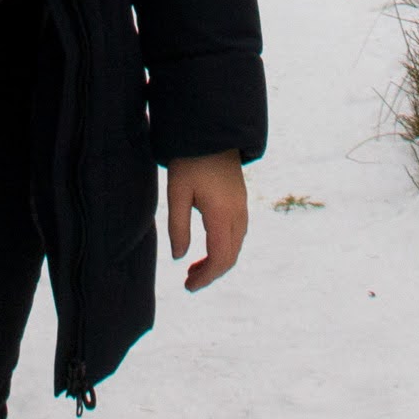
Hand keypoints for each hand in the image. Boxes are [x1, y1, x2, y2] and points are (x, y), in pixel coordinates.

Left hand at [166, 150, 248, 291]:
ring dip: (218, 261)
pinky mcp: (240, 201)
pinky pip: (237, 234)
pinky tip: (207, 248)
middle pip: (230, 256)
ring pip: (235, 246)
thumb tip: (179, 257)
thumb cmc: (189, 160)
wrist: (211, 131)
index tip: (188, 287)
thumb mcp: (176, 192)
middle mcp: (238, 214)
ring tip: (194, 268)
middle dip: (211, 273)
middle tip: (188, 282)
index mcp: (222, 214)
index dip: (206, 277)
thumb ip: (178, 226)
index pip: (220, 258)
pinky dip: (223, 248)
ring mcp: (242, 207)